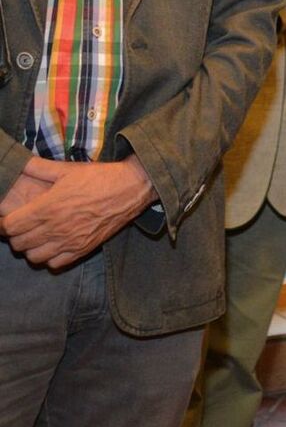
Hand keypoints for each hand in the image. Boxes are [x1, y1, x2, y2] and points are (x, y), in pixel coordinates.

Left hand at [1, 156, 156, 267]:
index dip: (4, 223)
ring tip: (36, 237)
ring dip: (30, 248)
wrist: (131, 188)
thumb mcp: (66, 169)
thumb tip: (19, 162)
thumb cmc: (99, 177)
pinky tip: (53, 245)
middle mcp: (56, 228)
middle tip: (21, 226)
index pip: (10, 226)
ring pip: (34, 257)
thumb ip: (37, 168)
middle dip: (15, 235)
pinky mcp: (84, 249)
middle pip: (19, 243)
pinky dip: (49, 258)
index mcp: (48, 207)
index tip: (7, 218)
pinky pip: (56, 264)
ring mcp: (71, 241)